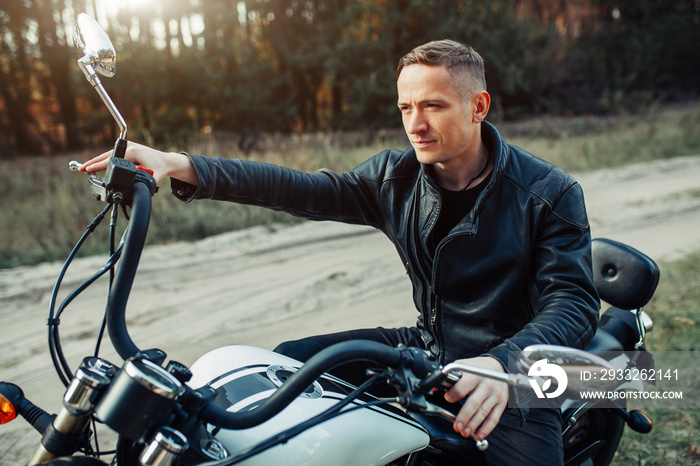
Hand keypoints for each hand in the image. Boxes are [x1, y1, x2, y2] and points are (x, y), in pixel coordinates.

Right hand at [80, 141, 196, 184]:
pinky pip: (113, 153)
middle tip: (80, 170)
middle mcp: (129, 147)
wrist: (167, 161)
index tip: (87, 170)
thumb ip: (142, 182)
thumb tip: (132, 187)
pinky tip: (97, 164)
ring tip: (86, 168)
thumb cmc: (161, 169)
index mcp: (133, 152)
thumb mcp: (153, 177)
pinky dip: (104, 159)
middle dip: (93, 163)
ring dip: (97, 161)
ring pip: (108, 153)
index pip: (110, 160)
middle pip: (106, 155)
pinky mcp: (129, 148)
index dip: (97, 166)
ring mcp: (128, 146)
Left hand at [444, 356, 507, 440]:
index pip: (461, 388)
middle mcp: (486, 385)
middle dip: (464, 416)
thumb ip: (451, 375)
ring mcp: (495, 395)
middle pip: (473, 403)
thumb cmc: (480, 367)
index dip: (452, 395)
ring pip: (483, 412)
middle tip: (457, 426)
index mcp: (474, 375)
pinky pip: (494, 418)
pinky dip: (487, 428)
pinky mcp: (501, 403)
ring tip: (464, 432)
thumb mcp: (465, 365)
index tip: (447, 399)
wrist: (500, 366)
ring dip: (473, 425)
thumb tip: (437, 387)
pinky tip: (479, 435)